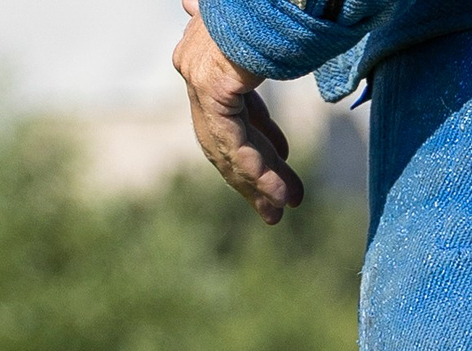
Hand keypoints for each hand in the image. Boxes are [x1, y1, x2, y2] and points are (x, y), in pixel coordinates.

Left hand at [172, 0, 303, 222]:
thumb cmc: (277, 2)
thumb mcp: (260, 27)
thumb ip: (239, 35)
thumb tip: (190, 5)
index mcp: (207, 52)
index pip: (226, 110)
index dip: (257, 144)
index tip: (282, 169)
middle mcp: (194, 63)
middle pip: (221, 135)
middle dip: (251, 175)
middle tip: (276, 207)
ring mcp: (199, 75)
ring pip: (225, 144)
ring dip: (256, 182)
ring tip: (280, 210)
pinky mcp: (211, 84)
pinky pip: (233, 138)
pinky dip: (256, 170)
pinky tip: (277, 193)